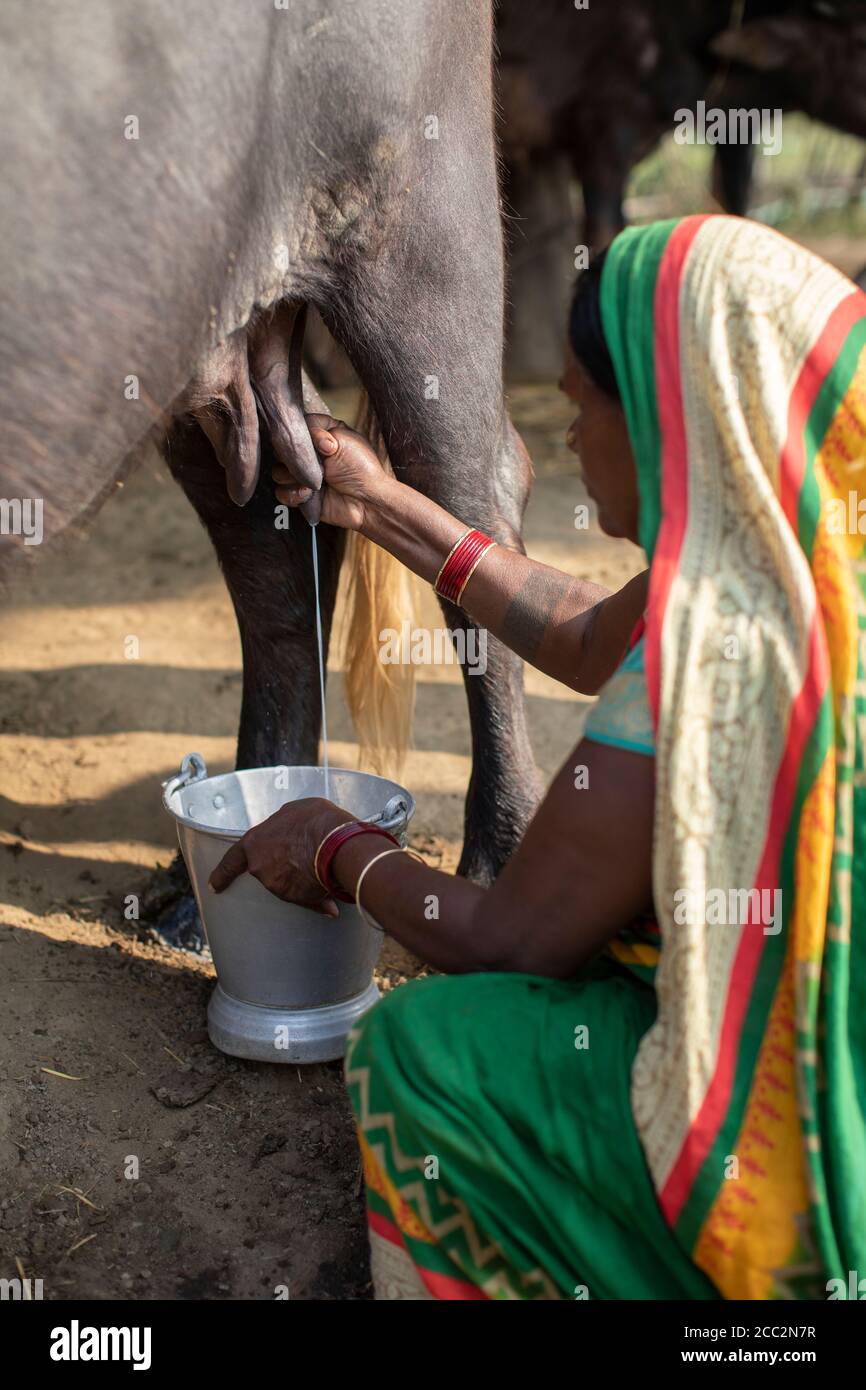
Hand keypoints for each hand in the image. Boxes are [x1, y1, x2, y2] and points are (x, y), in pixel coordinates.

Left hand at [208, 798, 353, 915]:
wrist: (336, 842)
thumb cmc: (315, 820)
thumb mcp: (296, 811)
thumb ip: (285, 823)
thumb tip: (290, 829)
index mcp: (255, 842)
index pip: (232, 860)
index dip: (222, 874)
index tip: (214, 886)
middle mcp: (262, 867)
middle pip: (267, 870)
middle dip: (281, 867)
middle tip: (301, 860)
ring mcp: (278, 885)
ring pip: (289, 883)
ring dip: (302, 878)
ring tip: (324, 863)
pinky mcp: (299, 898)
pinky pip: (308, 898)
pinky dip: (318, 896)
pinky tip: (331, 894)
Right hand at [272, 414, 390, 529]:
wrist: (366, 501)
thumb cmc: (361, 467)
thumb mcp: (342, 437)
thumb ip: (316, 429)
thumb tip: (300, 435)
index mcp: (320, 435)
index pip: (296, 426)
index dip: (303, 434)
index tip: (321, 444)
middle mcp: (309, 454)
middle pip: (282, 450)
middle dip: (296, 459)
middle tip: (317, 465)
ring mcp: (303, 475)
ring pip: (278, 472)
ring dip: (294, 477)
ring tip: (316, 482)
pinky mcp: (300, 495)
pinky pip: (281, 492)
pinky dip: (294, 494)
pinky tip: (309, 494)